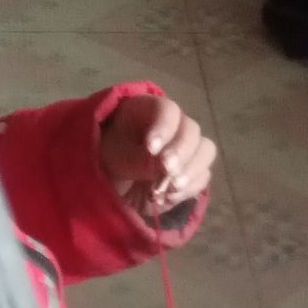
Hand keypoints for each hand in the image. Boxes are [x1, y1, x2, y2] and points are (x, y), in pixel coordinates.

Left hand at [99, 94, 216, 217]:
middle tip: (167, 170)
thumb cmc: (103, 159)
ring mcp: (185, 149)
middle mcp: (173, 126)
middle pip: (192, 131)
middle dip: (181, 153)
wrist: (107, 186)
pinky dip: (189, 188)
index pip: (167, 111)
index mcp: (149, 110)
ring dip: (190, 171)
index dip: (164, 128)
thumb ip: (135, 159)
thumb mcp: (111, 157)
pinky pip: (201, 177)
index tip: (151, 149)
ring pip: (205, 152)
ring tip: (169, 188)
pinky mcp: (190, 173)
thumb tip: (163, 166)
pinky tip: (169, 197)